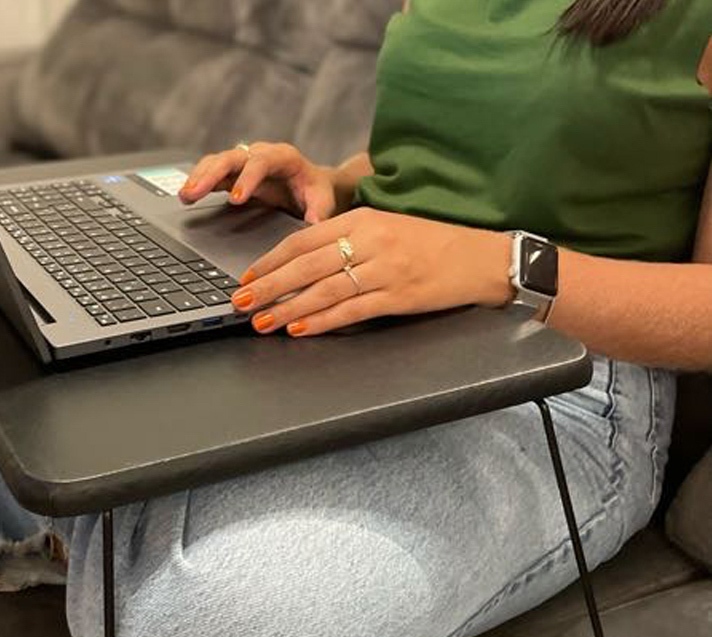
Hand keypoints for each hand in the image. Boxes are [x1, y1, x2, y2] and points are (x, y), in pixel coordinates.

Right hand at [180, 142, 337, 223]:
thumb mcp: (323, 201)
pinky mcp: (233, 174)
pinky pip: (212, 173)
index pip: (262, 162)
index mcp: (284, 158)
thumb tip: (313, 225)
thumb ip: (319, 211)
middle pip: (232, 157)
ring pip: (217, 162)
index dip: (247, 178)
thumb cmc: (317, 192)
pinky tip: (185, 196)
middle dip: (212, 174)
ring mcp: (244, 163)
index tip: (236, 199)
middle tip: (195, 192)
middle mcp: (260, 155)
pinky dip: (198, 182)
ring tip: (184, 195)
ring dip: (199, 177)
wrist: (312, 187)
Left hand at [231, 208, 514, 336]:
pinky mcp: (398, 296)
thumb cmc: (434, 244)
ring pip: (322, 290)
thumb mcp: (389, 228)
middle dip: (267, 286)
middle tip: (240, 302)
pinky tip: (299, 329)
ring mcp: (385, 268)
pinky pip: (350, 310)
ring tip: (261, 322)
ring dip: (287, 308)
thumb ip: (349, 239)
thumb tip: (305, 263)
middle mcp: (371, 239)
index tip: (248, 276)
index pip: (304, 239)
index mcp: (364, 218)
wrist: (484, 257)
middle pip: (305, 265)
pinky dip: (321, 321)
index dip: (271, 260)